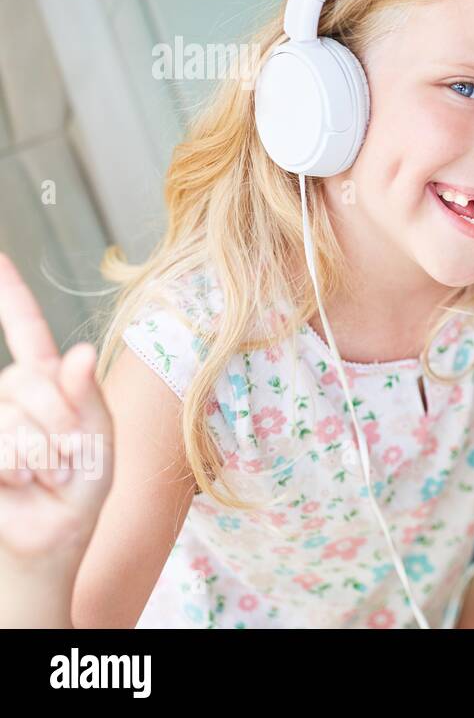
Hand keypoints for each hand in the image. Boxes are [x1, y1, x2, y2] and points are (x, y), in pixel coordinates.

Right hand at [0, 252, 113, 566]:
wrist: (46, 545)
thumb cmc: (76, 497)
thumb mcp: (100, 446)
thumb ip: (89, 400)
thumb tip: (80, 353)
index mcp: (48, 385)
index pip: (25, 331)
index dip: (8, 293)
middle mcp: (10, 395)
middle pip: (30, 382)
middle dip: (60, 424)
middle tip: (68, 460)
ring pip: (12, 419)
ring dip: (40, 454)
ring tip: (44, 477)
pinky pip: (1, 447)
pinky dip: (16, 466)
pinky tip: (20, 482)